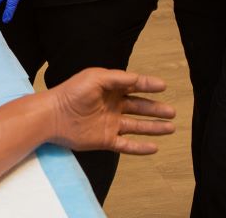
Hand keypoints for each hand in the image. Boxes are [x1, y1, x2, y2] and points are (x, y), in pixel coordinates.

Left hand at [47, 68, 176, 154]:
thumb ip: (118, 78)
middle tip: (172, 111)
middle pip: (139, 107)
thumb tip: (138, 79)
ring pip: (137, 126)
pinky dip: (140, 147)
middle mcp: (112, 106)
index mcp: (110, 88)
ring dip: (154, 127)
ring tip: (171, 127)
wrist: (53, 116)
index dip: (149, 85)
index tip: (163, 86)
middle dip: (156, 109)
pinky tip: (154, 148)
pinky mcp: (105, 140)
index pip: (134, 86)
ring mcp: (110, 124)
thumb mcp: (95, 78)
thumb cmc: (71, 93)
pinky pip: (126, 145)